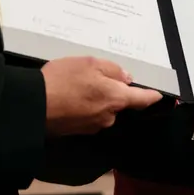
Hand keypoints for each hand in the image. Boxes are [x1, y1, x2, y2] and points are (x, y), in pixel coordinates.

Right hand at [41, 56, 161, 135]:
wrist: (34, 106)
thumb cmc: (64, 80)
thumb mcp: (89, 62)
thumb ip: (111, 69)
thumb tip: (125, 78)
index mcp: (116, 98)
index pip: (142, 99)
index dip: (151, 96)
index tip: (158, 95)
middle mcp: (109, 116)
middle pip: (118, 103)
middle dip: (111, 92)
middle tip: (93, 77)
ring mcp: (93, 126)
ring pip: (102, 109)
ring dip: (95, 99)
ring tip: (76, 86)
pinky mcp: (78, 131)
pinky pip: (88, 116)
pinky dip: (83, 107)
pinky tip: (69, 97)